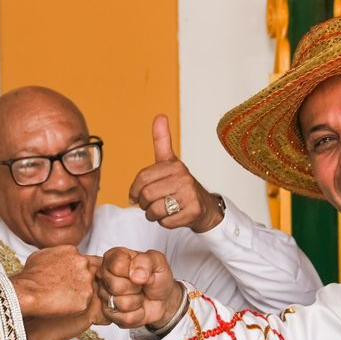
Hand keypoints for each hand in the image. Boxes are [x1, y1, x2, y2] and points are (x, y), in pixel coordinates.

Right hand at [10, 246, 105, 339]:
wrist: (27, 292)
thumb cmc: (30, 276)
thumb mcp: (42, 254)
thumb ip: (58, 254)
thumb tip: (59, 257)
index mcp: (73, 252)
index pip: (85, 260)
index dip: (79, 270)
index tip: (72, 277)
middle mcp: (83, 264)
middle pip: (92, 272)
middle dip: (83, 280)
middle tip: (69, 288)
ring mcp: (86, 281)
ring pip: (90, 288)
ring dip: (81, 293)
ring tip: (64, 298)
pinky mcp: (86, 299)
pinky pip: (85, 303)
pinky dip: (77, 306)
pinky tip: (64, 305)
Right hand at [96, 247, 185, 330]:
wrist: (163, 298)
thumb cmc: (157, 277)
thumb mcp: (158, 261)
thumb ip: (146, 261)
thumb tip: (136, 274)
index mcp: (113, 258)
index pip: (116, 265)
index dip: (134, 271)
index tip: (142, 271)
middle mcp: (104, 276)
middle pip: (116, 286)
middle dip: (135, 287)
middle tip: (141, 284)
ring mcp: (105, 296)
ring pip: (121, 303)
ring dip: (137, 301)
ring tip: (139, 295)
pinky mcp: (109, 314)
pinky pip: (125, 318)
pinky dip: (138, 314)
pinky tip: (137, 306)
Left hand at [128, 114, 222, 232]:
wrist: (206, 206)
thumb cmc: (182, 185)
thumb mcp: (171, 161)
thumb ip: (162, 141)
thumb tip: (160, 116)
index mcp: (174, 165)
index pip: (142, 178)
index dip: (134, 190)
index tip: (135, 195)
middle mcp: (183, 178)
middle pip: (146, 195)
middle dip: (144, 204)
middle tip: (151, 204)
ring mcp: (190, 195)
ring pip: (154, 210)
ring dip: (154, 215)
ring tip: (163, 209)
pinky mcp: (193, 211)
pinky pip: (166, 222)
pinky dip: (165, 223)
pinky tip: (174, 216)